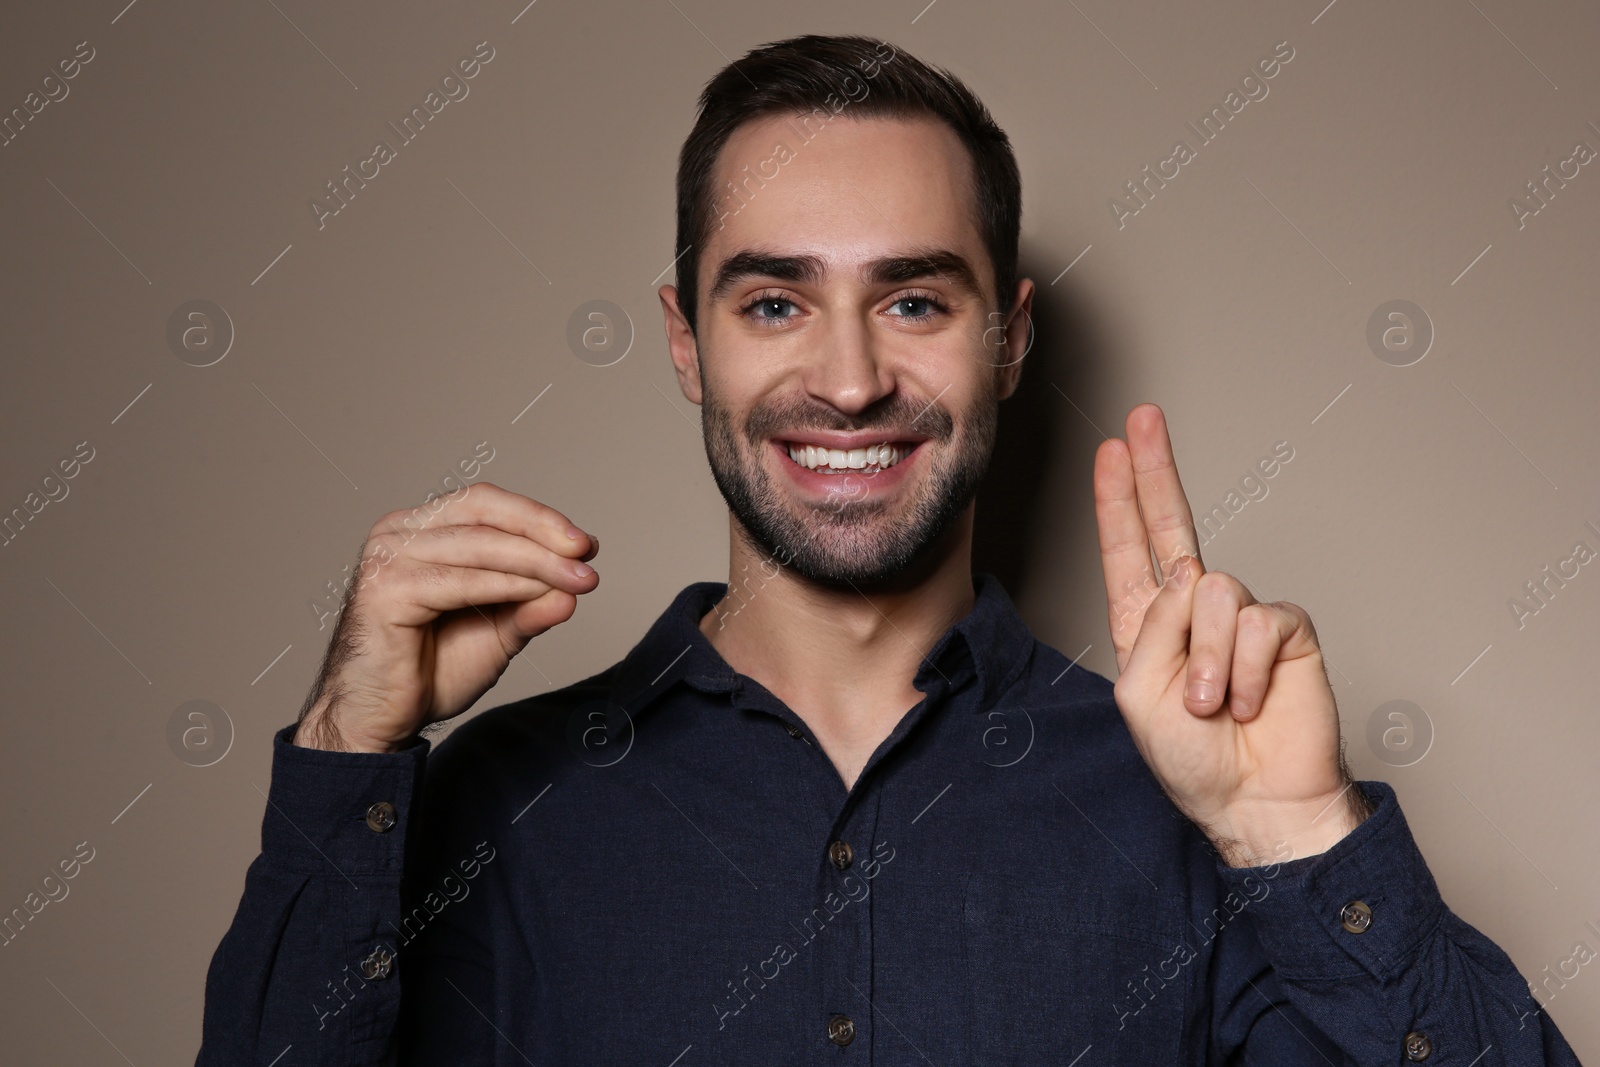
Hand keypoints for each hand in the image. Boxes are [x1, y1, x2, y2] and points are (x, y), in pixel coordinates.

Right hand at [294, 482, 598, 752]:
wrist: (380, 719)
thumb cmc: (430, 672)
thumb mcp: (498, 632)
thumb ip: (531, 605)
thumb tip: (575, 589)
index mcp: (421, 530)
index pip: (486, 504)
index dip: (539, 517)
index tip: (586, 546)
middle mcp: (399, 532)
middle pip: (482, 510)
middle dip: (542, 530)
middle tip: (586, 554)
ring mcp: (387, 557)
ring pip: (477, 543)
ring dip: (535, 561)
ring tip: (577, 580)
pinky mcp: (384, 589)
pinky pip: (459, 580)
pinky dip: (506, 585)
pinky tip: (538, 594)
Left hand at [1093, 405, 1368, 865]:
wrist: (1256, 803)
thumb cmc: (1195, 760)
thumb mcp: (1139, 695)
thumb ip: (1151, 628)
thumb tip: (1189, 574)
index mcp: (1149, 627)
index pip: (1129, 552)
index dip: (1119, 501)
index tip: (1110, 449)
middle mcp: (1192, 613)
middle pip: (1174, 526)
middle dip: (1154, 471)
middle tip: (1144, 419)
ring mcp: (1239, 618)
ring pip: (1209, 591)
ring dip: (1205, 661)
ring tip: (1213, 706)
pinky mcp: (1284, 631)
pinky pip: (1253, 622)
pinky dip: (1242, 670)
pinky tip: (1248, 702)